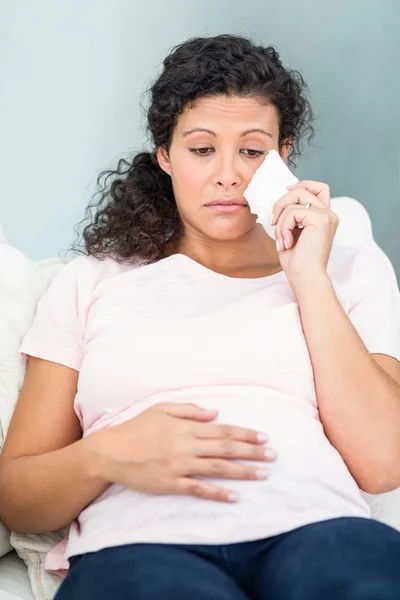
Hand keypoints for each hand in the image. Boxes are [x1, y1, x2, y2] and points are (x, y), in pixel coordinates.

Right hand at [87, 402, 275, 502]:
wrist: (110, 452)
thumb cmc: (136, 428)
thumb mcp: (161, 409)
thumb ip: (190, 410)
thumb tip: (216, 413)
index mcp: (186, 427)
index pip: (223, 430)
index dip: (246, 434)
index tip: (264, 437)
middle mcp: (186, 445)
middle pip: (226, 448)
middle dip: (253, 452)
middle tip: (274, 455)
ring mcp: (180, 466)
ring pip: (218, 468)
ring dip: (243, 471)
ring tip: (264, 474)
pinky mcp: (171, 484)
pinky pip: (199, 489)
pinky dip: (218, 493)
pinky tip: (235, 496)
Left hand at [270, 180, 338, 286]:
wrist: (304, 277)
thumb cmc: (297, 261)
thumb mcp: (291, 232)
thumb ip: (291, 215)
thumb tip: (279, 199)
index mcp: (324, 217)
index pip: (317, 188)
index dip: (300, 186)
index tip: (284, 195)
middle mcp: (329, 214)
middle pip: (304, 188)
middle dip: (282, 201)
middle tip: (273, 221)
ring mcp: (327, 215)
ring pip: (295, 199)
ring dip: (281, 219)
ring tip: (281, 239)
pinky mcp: (321, 219)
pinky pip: (292, 212)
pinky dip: (283, 227)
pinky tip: (286, 243)